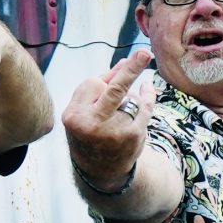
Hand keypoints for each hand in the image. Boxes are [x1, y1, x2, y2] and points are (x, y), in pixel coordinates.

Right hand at [63, 47, 156, 187]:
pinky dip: (147, 96)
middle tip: (144, 53)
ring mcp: (115, 132)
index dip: (101, 82)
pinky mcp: (133, 136)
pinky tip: (147, 87)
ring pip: (132, 97)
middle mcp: (93, 125)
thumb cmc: (88, 132)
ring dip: (132, 94)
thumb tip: (124, 62)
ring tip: (126, 102)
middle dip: (130, 70)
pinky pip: (145, 107)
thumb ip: (101, 85)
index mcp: (74, 116)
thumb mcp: (83, 110)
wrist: (100, 170)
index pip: (93, 85)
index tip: (102, 85)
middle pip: (115, 89)